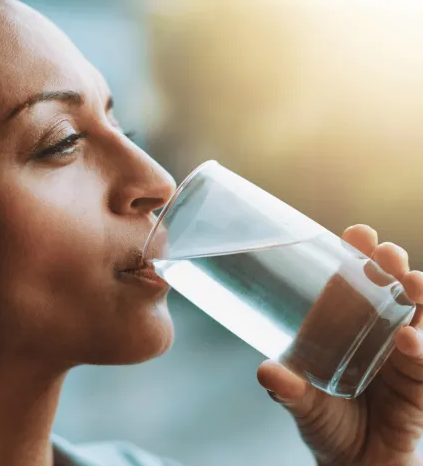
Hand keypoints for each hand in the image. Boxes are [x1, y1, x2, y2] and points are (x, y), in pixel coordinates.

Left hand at [257, 225, 422, 465]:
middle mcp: (371, 331)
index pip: (350, 282)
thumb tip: (267, 371)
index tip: (358, 233)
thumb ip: (286, 390)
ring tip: (411, 282)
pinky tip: (409, 340)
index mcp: (340, 326)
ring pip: (415, 314)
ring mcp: (398, 353)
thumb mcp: (301, 403)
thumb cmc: (326, 423)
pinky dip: (420, 347)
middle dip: (389, 266)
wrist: (356, 462)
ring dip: (416, 295)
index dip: (355, 255)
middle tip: (386, 253)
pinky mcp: (416, 381)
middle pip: (386, 288)